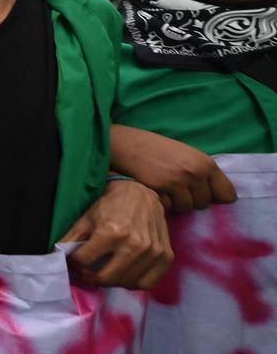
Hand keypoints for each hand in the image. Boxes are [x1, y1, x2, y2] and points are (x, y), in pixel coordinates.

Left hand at [63, 180, 173, 288]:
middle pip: (105, 278)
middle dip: (90, 277)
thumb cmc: (111, 204)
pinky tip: (125, 273)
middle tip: (86, 271)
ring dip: (111, 281)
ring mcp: (153, 252)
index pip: (83, 261)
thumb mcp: (86, 217)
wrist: (141, 192)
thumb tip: (56, 256)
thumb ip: (71, 238)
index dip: (74, 263)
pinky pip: (147, 284)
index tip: (73, 261)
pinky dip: (134, 283)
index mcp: (111, 232)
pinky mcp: (166, 256)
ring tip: (105, 271)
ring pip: (125, 283)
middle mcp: (134, 244)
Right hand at [109, 125, 236, 212]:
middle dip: (191, 200)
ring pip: (187, 208)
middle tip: (176, 189)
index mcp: (206, 163)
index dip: (216, 198)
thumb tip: (221, 199)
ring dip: (176, 203)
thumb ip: (202, 173)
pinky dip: (161, 203)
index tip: (203, 195)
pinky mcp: (162, 188)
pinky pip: (169, 207)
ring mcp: (178, 181)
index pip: (227, 194)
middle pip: (204, 204)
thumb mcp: (185, 155)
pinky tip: (154, 190)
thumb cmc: (155, 150)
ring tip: (164, 189)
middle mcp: (196, 172)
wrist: (126, 144)